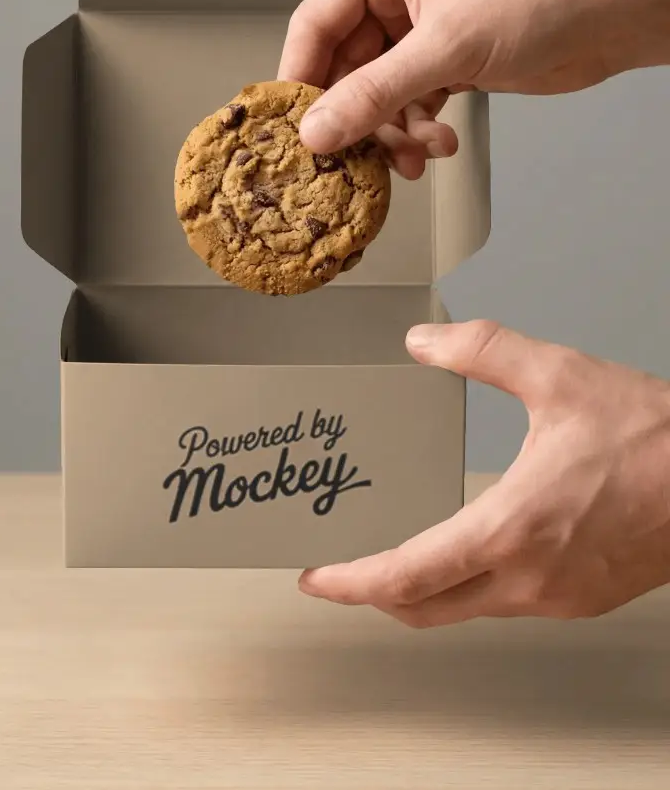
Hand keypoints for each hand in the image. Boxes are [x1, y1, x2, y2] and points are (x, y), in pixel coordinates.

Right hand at [279, 0, 669, 177]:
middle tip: (360, 159)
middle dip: (359, 117)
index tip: (294, 131)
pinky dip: (416, 131)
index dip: (301, 80)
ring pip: (374, 95)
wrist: (607, 16)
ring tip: (416, 155)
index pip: (315, 25)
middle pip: (343, 69)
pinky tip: (439, 144)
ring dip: (392, 132)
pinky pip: (406, 105)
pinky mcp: (439, 62)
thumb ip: (375, 93)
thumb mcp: (445, 49)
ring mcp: (415, 32)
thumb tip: (316, 133)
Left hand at [299, 320, 669, 626]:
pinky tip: (466, 552)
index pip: (407, 577)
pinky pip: (504, 604)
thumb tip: (425, 342)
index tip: (317, 578)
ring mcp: (556, 597)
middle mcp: (528, 578)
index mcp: (510, 530)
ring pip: (464, 611)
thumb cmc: (656, 440)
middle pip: (424, 609)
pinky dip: (468, 588)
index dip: (351, 582)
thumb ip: (483, 352)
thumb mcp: (559, 376)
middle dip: (374, 593)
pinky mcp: (580, 598)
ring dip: (421, 591)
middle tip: (342, 572)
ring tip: (394, 556)